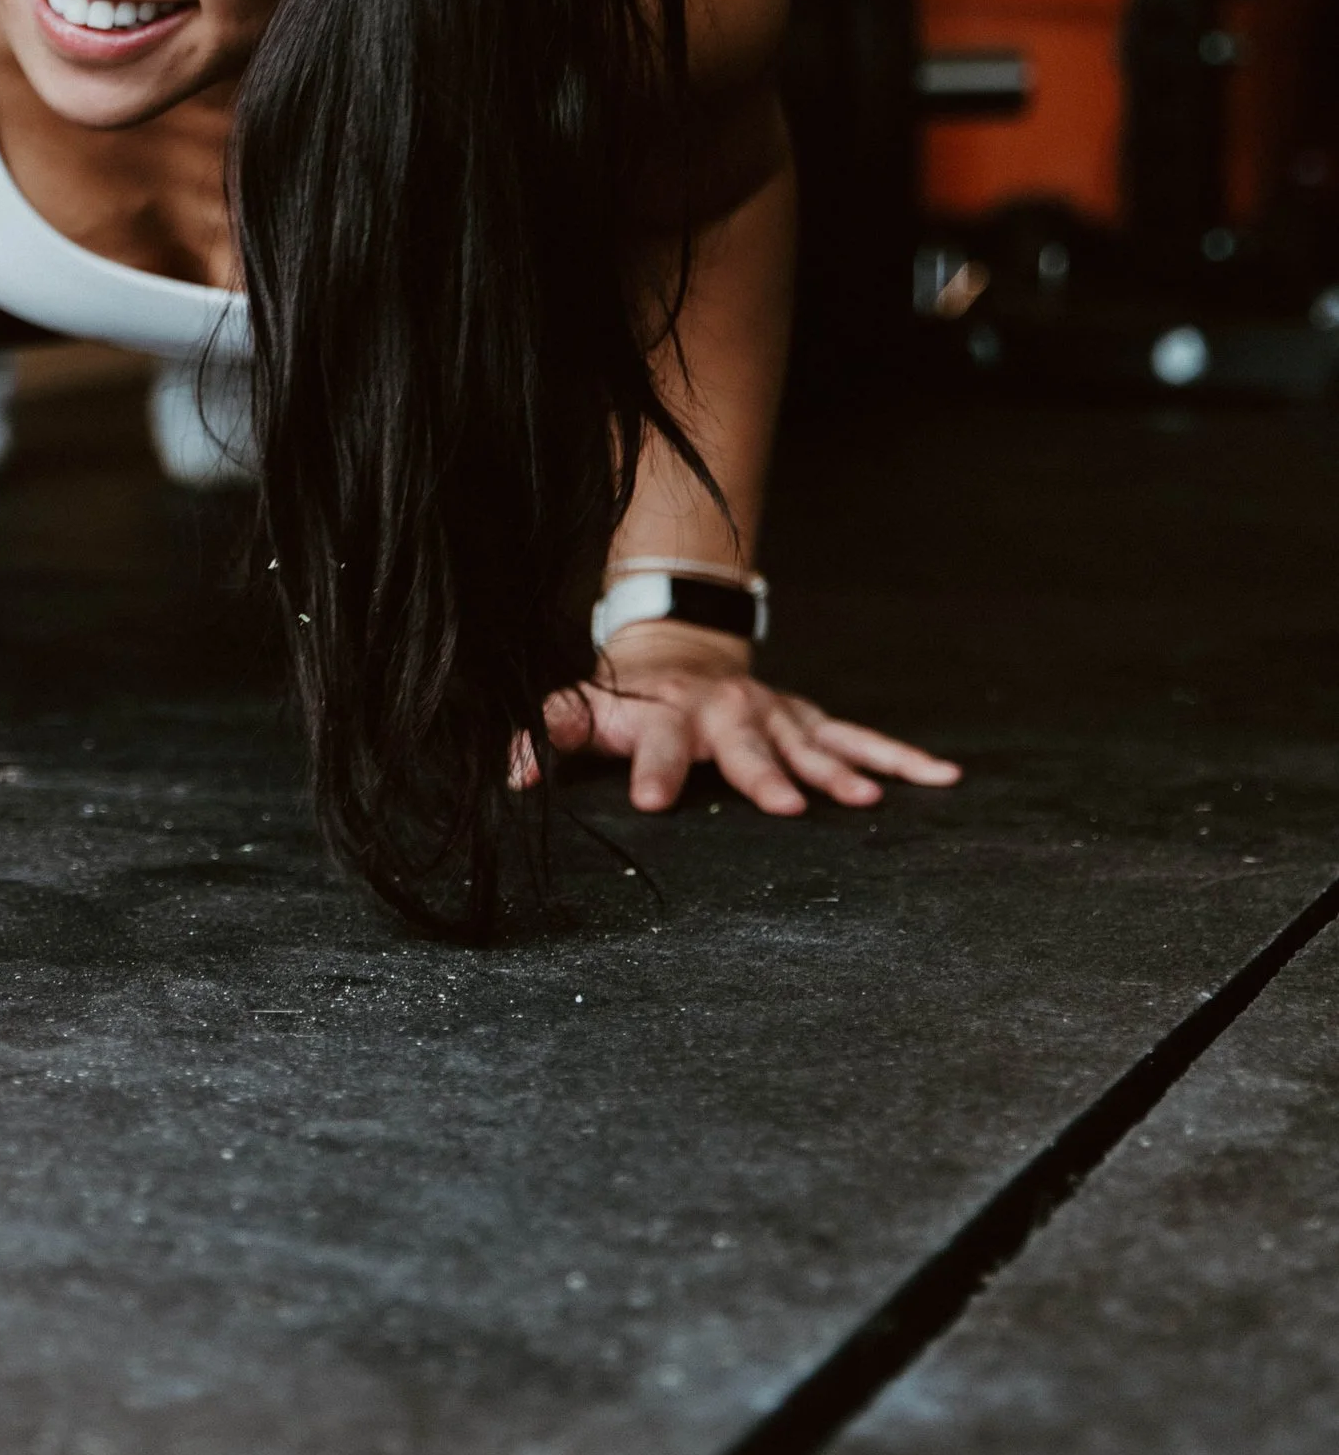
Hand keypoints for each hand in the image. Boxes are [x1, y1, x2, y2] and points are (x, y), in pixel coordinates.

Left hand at [511, 619, 960, 816]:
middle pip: (742, 746)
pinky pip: (862, 738)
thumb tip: (510, 777)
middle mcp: (724, 713)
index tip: (654, 803)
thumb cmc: (629, 698)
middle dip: (762, 773)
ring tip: (868, 799)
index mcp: (664, 715)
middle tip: (783, 805)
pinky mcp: (810, 720)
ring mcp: (774, 716)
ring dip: (838, 770)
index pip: (653, 743)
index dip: (651, 769)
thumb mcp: (585, 709)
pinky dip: (903, 758)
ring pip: (811, 743)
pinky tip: (945, 778)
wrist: (680, 649)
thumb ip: (548, 735)